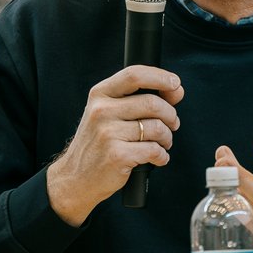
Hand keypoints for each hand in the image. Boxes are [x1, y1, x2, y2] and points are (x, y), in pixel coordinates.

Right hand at [46, 65, 184, 226]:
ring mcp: (108, 133)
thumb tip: (176, 90)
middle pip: (152, 102)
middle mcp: (101, 111)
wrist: (75, 177)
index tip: (175, 84)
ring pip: (157, 128)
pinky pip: (154, 150)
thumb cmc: (99, 144)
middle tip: (172, 125)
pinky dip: (162, 156)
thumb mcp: (109, 114)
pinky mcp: (117, 155)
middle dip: (170, 115)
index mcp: (100, 95)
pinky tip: (157, 158)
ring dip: (167, 138)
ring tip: (162, 144)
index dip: (160, 77)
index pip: (134, 75)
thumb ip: (140, 99)